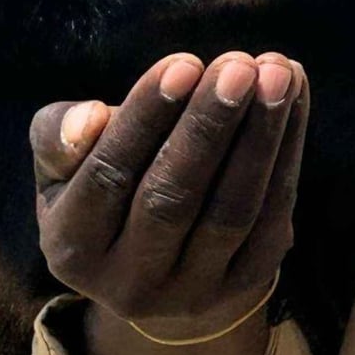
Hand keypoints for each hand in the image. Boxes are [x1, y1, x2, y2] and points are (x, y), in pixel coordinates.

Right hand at [30, 51, 308, 354]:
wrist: (158, 267)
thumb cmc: (110, 189)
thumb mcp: (65, 167)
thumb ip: (59, 136)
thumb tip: (89, 118)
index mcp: (71, 249)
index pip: (109, 177)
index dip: (146, 118)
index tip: (184, 62)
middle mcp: (128, 284)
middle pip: (172, 199)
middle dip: (209, 125)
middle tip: (238, 65)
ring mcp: (192, 292)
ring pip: (230, 211)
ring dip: (260, 136)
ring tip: (278, 73)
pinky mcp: (246, 284)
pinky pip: (273, 214)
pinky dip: (287, 151)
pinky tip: (295, 96)